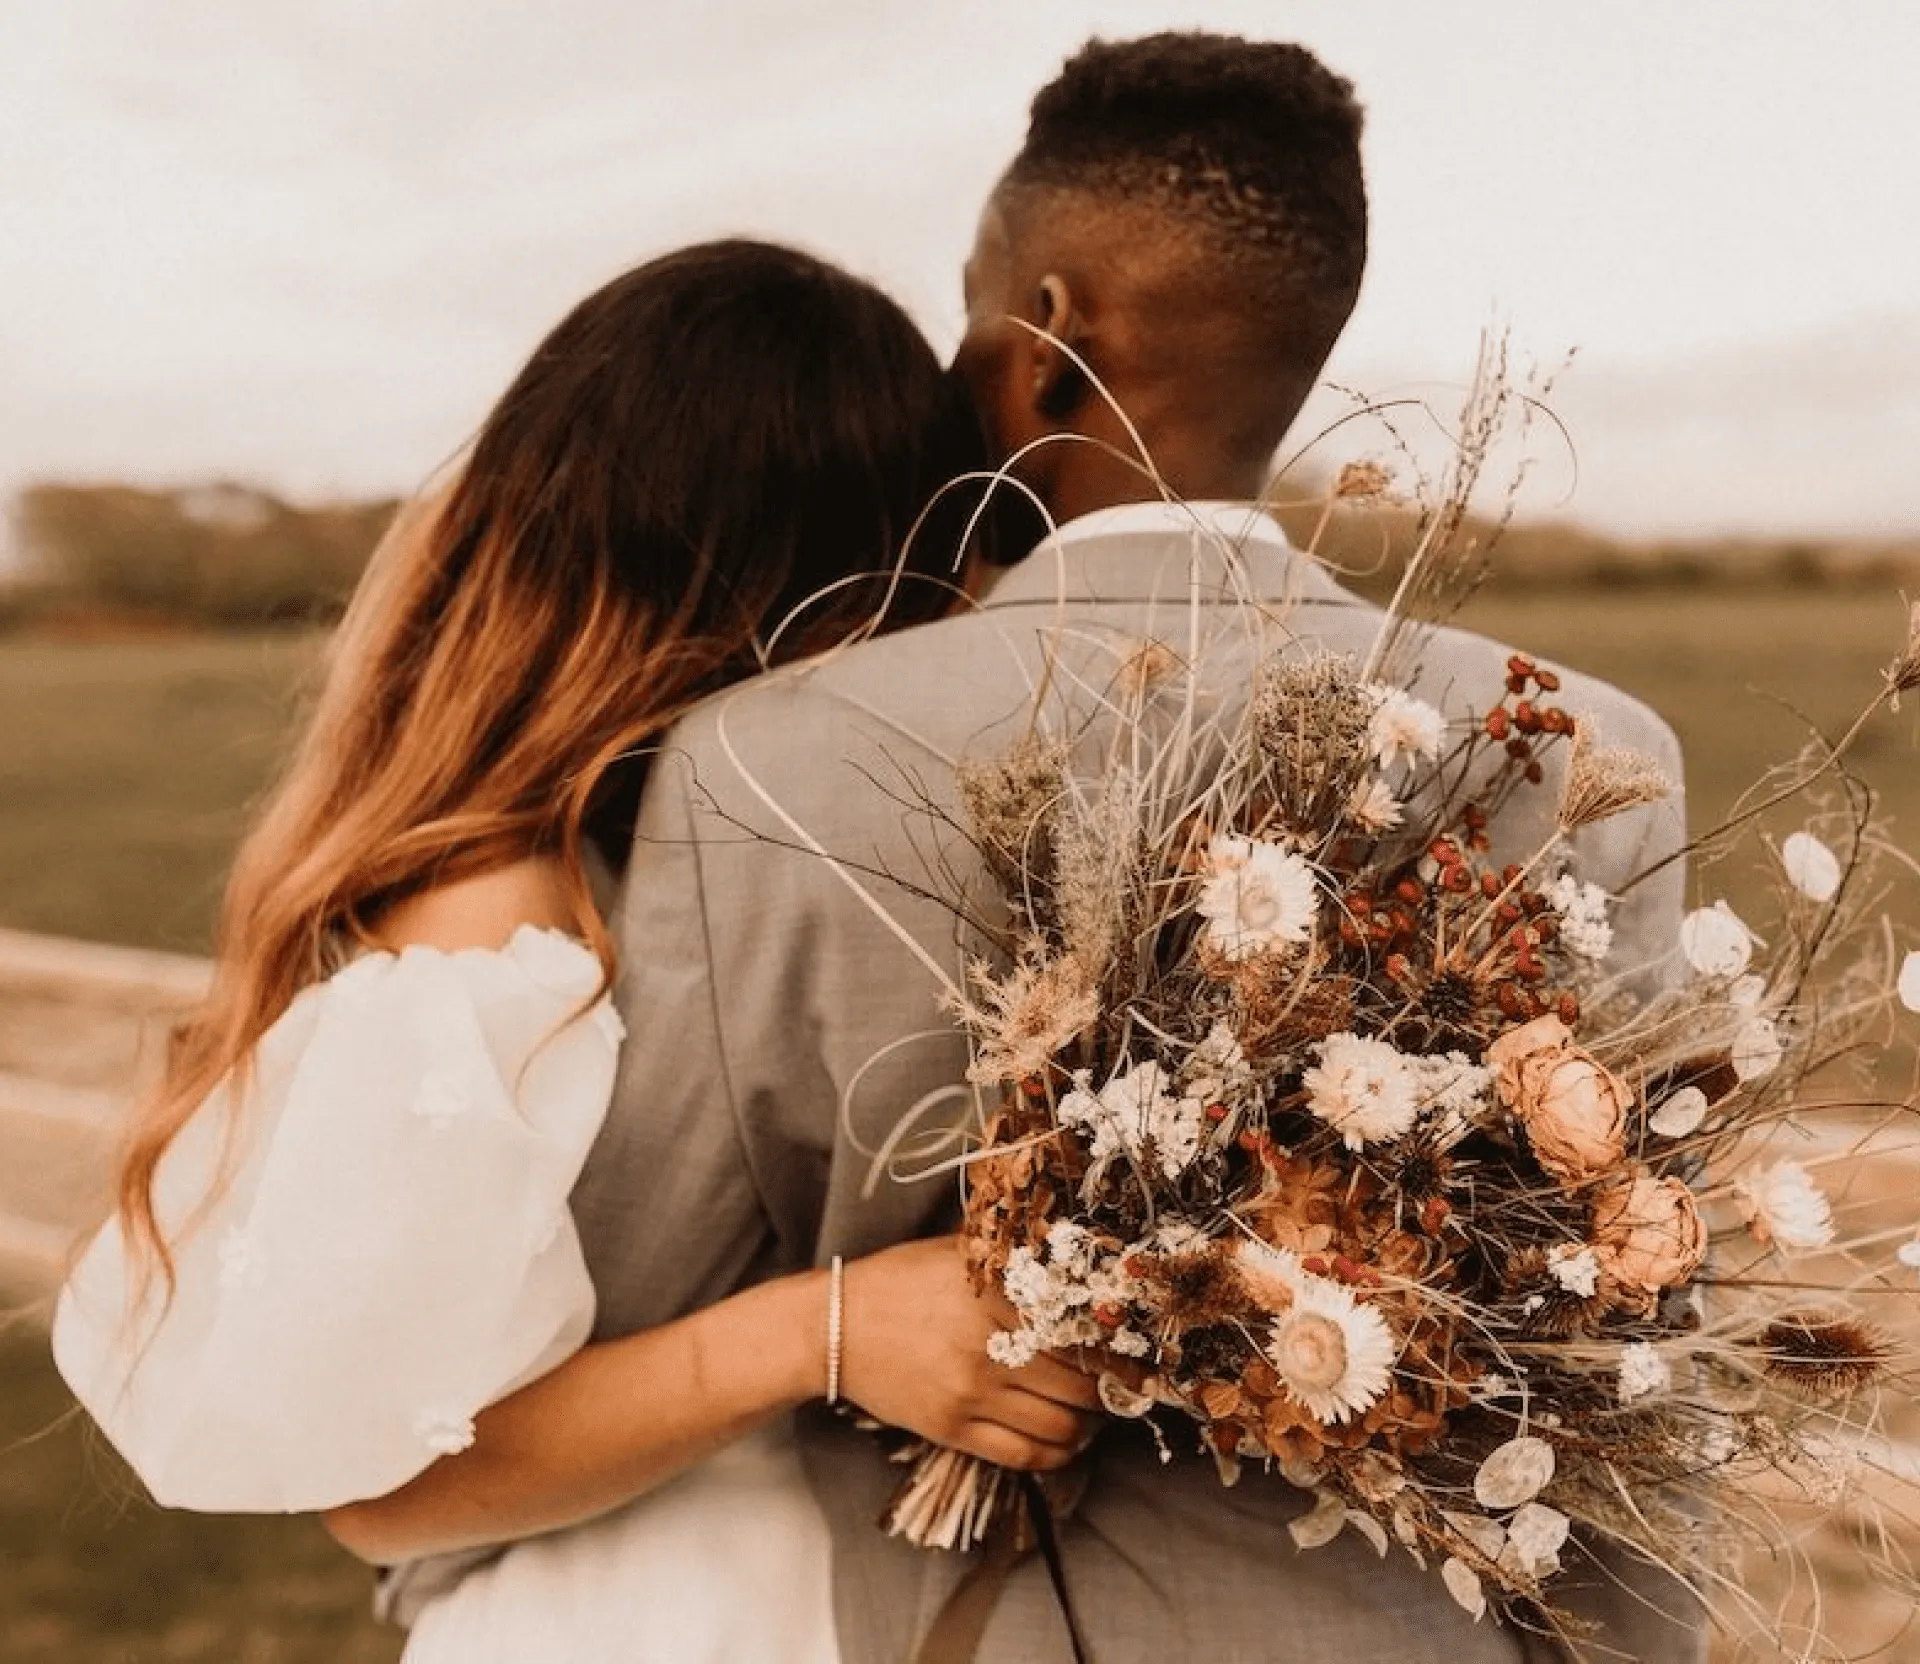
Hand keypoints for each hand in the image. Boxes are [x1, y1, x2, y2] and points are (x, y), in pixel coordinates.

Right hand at [837, 1236, 1101, 1471]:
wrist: (834, 1325)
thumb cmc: (900, 1281)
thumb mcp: (959, 1256)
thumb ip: (1013, 1261)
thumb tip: (1078, 1271)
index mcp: (997, 1295)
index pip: (1082, 1331)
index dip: (1120, 1350)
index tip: (1141, 1354)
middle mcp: (988, 1346)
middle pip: (1081, 1383)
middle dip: (1114, 1390)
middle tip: (1127, 1386)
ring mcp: (970, 1393)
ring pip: (1061, 1425)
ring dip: (1092, 1425)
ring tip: (1097, 1413)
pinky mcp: (953, 1429)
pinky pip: (1025, 1455)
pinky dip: (1059, 1454)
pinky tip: (1067, 1439)